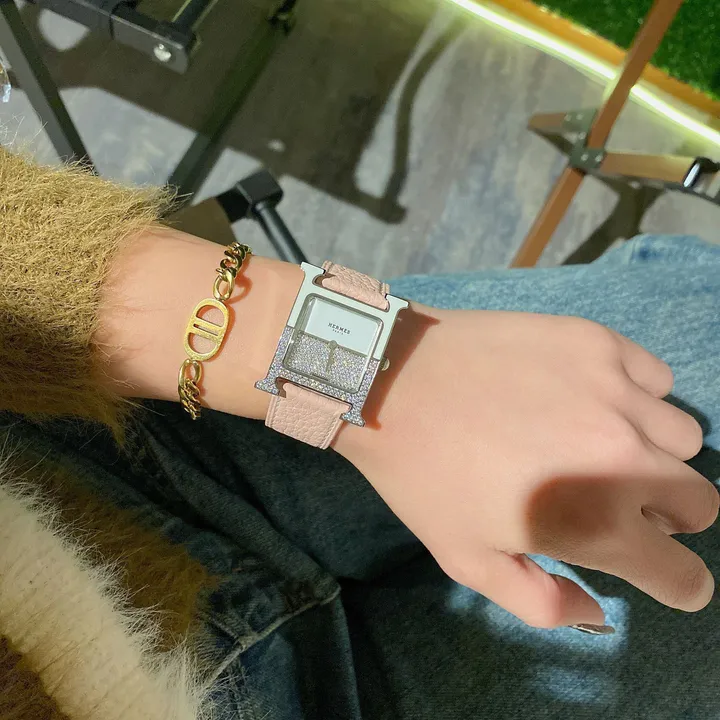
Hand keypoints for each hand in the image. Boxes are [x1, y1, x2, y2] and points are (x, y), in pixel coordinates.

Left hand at [336, 307, 717, 627]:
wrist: (391, 380)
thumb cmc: (423, 475)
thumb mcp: (467, 559)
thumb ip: (542, 602)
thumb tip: (600, 614)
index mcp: (594, 523)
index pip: (684, 575)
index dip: (676, 582)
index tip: (659, 570)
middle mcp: (623, 458)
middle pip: (702, 502)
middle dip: (667, 514)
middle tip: (612, 497)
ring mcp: (616, 391)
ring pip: (681, 437)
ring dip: (650, 449)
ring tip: (592, 439)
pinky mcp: (598, 341)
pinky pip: (654, 377)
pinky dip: (634, 393)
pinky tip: (584, 393)